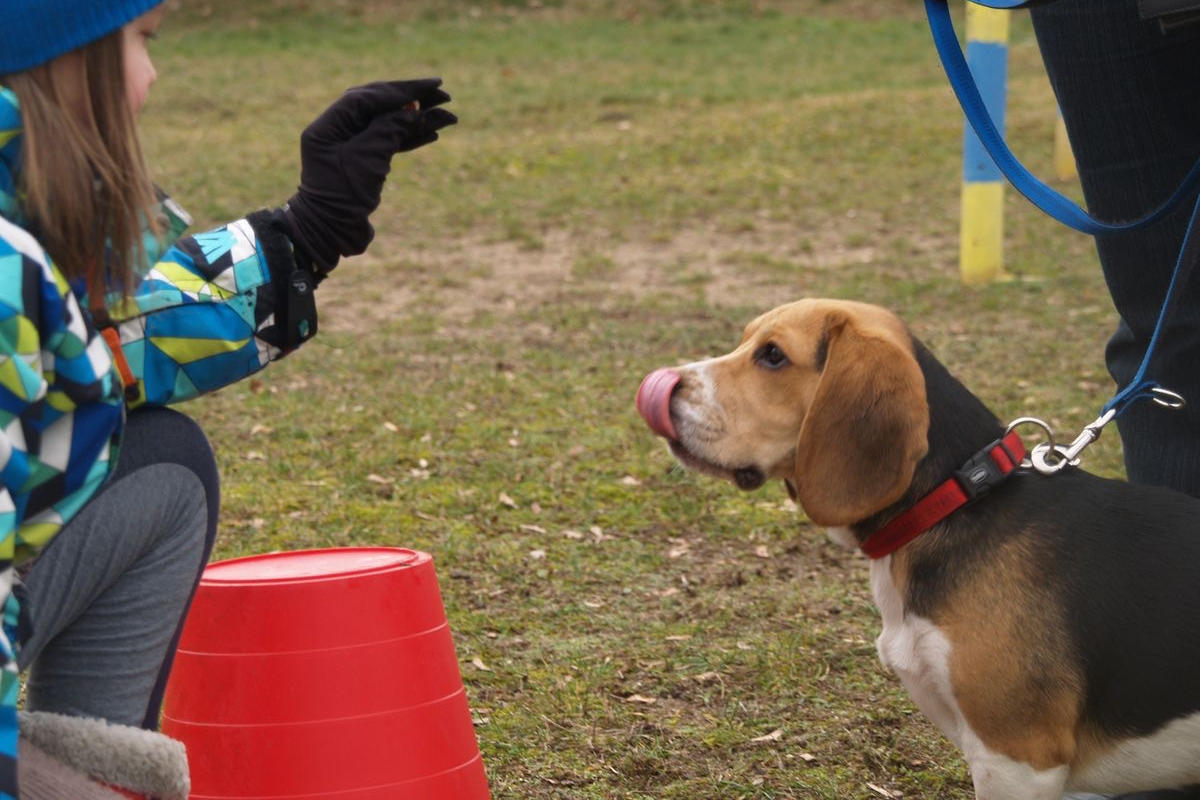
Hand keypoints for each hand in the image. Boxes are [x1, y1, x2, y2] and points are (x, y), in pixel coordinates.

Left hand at [284, 78, 456, 272]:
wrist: (330, 232)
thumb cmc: (342, 196)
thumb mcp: (366, 159)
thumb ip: (388, 130)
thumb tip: (413, 110)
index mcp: (329, 125)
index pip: (367, 97)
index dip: (400, 90)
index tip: (431, 85)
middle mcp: (338, 130)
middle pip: (379, 105)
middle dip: (412, 99)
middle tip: (443, 94)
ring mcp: (351, 146)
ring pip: (388, 123)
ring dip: (418, 118)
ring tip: (447, 115)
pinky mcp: (363, 162)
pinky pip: (389, 142)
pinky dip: (410, 137)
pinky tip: (433, 132)